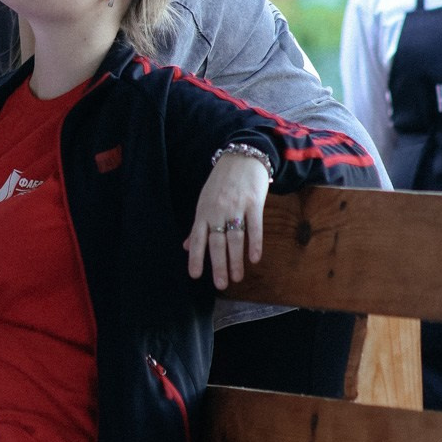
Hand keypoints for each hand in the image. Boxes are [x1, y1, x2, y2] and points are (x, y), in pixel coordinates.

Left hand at [185, 151, 270, 289]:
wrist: (242, 156)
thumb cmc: (222, 182)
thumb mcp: (205, 200)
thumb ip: (198, 226)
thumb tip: (187, 247)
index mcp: (204, 211)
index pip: (198, 238)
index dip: (197, 257)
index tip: (195, 276)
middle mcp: (218, 210)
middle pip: (217, 242)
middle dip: (218, 265)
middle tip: (221, 285)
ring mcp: (236, 207)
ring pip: (235, 238)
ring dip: (236, 260)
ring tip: (237, 277)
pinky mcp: (254, 203)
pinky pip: (255, 226)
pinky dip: (255, 243)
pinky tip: (254, 258)